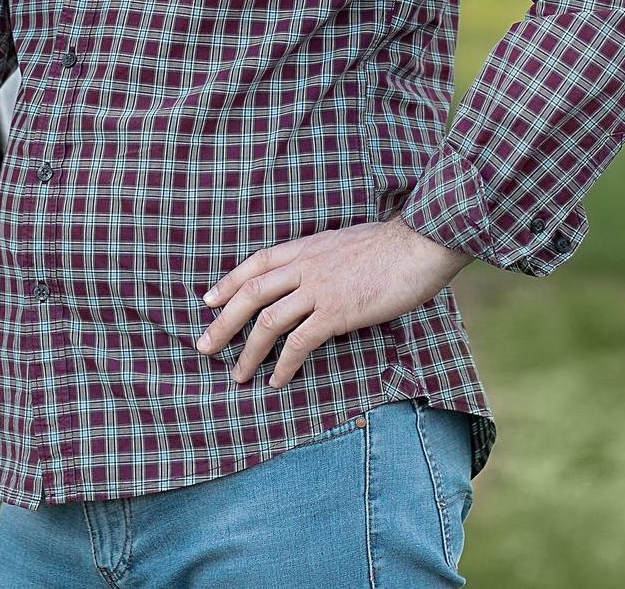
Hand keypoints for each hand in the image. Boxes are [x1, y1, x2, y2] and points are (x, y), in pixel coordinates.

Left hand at [196, 220, 470, 388]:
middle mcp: (306, 266)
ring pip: (268, 321)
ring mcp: (319, 288)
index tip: (208, 300)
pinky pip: (300, 342)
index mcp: (307, 247)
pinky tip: (277, 381)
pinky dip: (284, 364)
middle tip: (204, 346)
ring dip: (248, 352)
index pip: (256, 263)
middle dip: (223, 323)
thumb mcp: (346, 243)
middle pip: (251, 294)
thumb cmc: (392, 246)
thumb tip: (316, 280)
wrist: (420, 244)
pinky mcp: (337, 311)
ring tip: (237, 376)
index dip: (228, 282)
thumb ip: (324, 260)